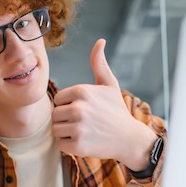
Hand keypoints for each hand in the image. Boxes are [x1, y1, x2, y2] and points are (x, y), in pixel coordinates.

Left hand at [51, 39, 156, 170]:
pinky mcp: (78, 145)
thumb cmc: (116, 110)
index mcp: (82, 91)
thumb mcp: (109, 84)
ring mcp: (78, 127)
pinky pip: (60, 144)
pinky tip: (84, 141)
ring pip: (55, 129)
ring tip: (83, 131)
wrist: (129, 138)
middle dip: (66, 120)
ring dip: (66, 132)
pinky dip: (68, 145)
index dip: (68, 106)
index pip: (58, 100)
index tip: (83, 110)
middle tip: (84, 122)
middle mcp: (79, 108)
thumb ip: (99, 63)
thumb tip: (100, 41)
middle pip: (55, 115)